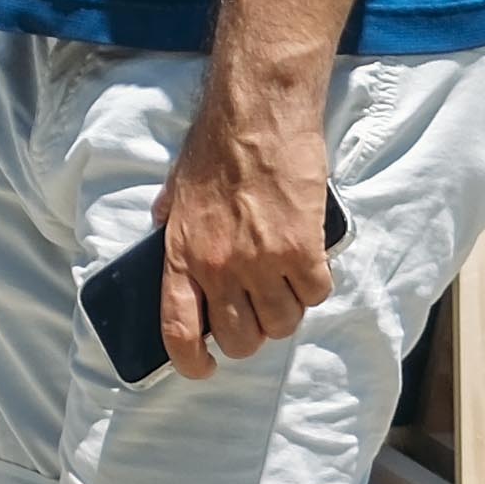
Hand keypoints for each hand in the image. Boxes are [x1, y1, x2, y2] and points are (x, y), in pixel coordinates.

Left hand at [145, 76, 337, 380]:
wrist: (257, 116)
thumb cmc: (216, 148)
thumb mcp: (176, 193)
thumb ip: (172, 229)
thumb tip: (168, 247)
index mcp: (181, 256)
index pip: (178, 331)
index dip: (192, 362)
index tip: (205, 367)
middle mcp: (219, 268)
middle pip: (241, 339)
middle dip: (252, 332)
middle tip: (259, 308)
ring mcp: (262, 262)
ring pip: (283, 323)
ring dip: (287, 308)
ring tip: (286, 279)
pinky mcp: (302, 250)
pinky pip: (316, 294)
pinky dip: (316, 284)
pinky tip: (309, 260)